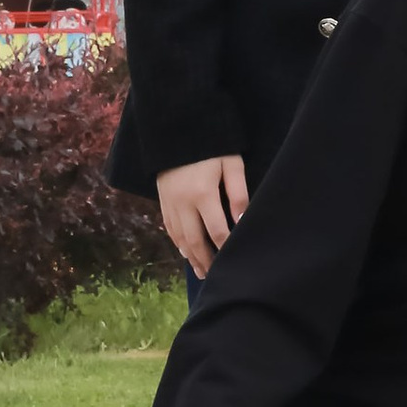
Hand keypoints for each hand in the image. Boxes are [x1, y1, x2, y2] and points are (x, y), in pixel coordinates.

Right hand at [156, 155, 247, 278]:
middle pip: (195, 240)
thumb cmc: (212, 146)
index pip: (217, 231)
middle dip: (207, 261)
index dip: (226, 248)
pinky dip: (178, 243)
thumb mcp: (231, 163)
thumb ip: (238, 192)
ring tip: (202, 272)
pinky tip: (186, 252)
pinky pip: (170, 228)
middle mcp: (183, 203)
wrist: (178, 128)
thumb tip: (243, 220)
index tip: (236, 261)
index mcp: (203, 194)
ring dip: (191, 257)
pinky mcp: (163, 200)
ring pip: (180, 238)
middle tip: (217, 277)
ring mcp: (170, 203)